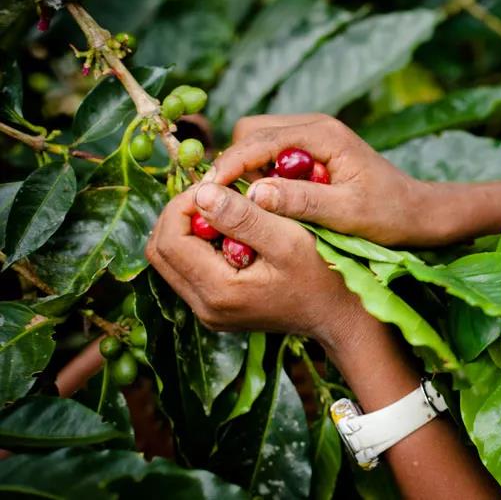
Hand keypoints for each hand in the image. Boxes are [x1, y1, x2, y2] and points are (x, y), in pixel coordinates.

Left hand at [145, 182, 363, 344]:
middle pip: (160, 251)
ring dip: (188, 228)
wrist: (339, 316)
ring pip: (170, 260)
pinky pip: (188, 270)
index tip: (215, 185)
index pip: (170, 239)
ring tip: (221, 209)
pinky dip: (199, 244)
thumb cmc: (323, 276)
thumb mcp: (290, 240)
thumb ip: (245, 217)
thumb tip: (202, 192)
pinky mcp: (216, 308)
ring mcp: (209, 311)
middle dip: (179, 214)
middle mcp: (205, 308)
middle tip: (213, 194)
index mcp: (219, 292)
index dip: (184, 203)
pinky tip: (229, 231)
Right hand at [202, 114, 440, 245]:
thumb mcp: (347, 213)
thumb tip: (255, 194)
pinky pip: (272, 154)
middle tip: (224, 202)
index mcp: (324, 134)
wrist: (418, 213)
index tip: (207, 192)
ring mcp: (313, 136)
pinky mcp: (312, 151)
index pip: (259, 139)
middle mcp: (315, 126)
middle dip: (233, 163)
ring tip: (243, 205)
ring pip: (257, 141)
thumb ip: (302, 201)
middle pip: (251, 132)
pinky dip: (260, 174)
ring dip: (246, 169)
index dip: (229, 165)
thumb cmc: (389, 215)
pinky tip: (265, 202)